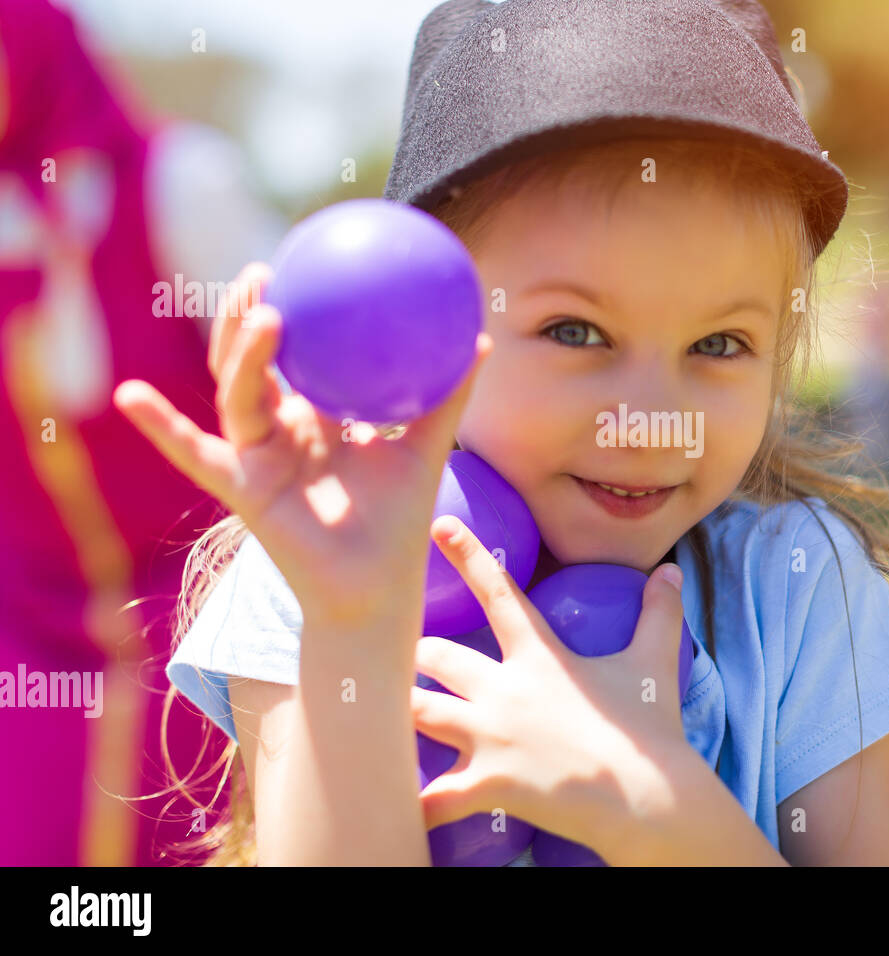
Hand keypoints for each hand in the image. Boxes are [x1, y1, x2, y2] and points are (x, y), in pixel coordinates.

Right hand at [113, 261, 492, 638]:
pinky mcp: (241, 488)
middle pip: (252, 360)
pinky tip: (128, 396)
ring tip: (257, 310)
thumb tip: (480, 339)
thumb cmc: (399, 520)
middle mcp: (281, 430)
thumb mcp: (426, 449)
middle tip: (264, 270)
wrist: (379, 587)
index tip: (298, 260)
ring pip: (235, 391)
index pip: (295, 352)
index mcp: (316, 416)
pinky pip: (197, 455)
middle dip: (249, 312)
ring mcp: (257, 455)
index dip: (291, 308)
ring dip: (240, 351)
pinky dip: (162, 428)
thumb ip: (447, 397)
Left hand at [412, 515, 690, 853]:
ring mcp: (491, 737)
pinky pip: (433, 797)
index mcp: (539, 656)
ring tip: (380, 714)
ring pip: (417, 711)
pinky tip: (395, 811)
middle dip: (417, 655)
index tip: (438, 526)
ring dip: (399, 710)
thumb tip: (672, 571)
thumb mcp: (655, 663)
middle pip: (435, 656)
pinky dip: (412, 804)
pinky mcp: (487, 784)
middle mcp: (504, 690)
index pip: (498, 591)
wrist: (647, 797)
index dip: (468, 555)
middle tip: (409, 659)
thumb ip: (659, 613)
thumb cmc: (649, 730)